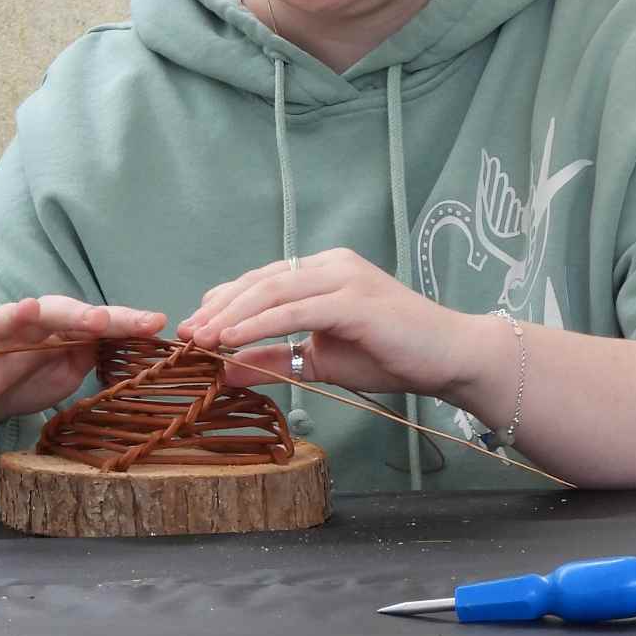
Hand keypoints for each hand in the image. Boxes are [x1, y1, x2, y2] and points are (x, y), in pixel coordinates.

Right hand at [0, 296, 165, 444]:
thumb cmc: (27, 379)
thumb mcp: (68, 371)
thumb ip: (92, 353)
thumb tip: (127, 342)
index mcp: (57, 329)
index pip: (94, 320)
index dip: (125, 322)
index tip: (156, 323)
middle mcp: (26, 328)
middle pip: (54, 313)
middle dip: (79, 314)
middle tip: (103, 319)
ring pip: (4, 322)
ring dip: (18, 315)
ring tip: (30, 309)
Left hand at [175, 248, 474, 398]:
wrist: (449, 358)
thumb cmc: (391, 356)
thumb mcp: (320, 361)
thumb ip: (276, 361)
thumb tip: (226, 371)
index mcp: (324, 270)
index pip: (262, 280)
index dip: (224, 301)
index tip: (192, 325)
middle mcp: (331, 264)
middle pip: (261, 281)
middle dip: (219, 308)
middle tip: (185, 333)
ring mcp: (344, 278)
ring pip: (273, 290)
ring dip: (231, 316)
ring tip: (200, 338)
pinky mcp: (354, 300)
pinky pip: (295, 310)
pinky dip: (259, 325)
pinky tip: (231, 340)